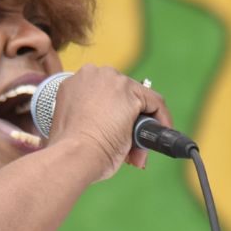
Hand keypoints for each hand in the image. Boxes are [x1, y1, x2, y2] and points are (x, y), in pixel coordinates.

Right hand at [46, 65, 173, 179]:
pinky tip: (156, 141)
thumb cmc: (69, 151)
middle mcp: (92, 75)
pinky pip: (155, 103)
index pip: (103, 95)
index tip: (115, 133)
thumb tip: (113, 133)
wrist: (74, 154)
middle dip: (128, 120)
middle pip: (122, 94)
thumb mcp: (76, 128)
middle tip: (128, 147)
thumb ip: (90, 122)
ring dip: (142, 124)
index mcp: (74, 85)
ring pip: (139, 98)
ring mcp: (112, 81)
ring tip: (137, 151)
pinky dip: (161, 120)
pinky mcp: (131, 92)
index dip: (112, 116)